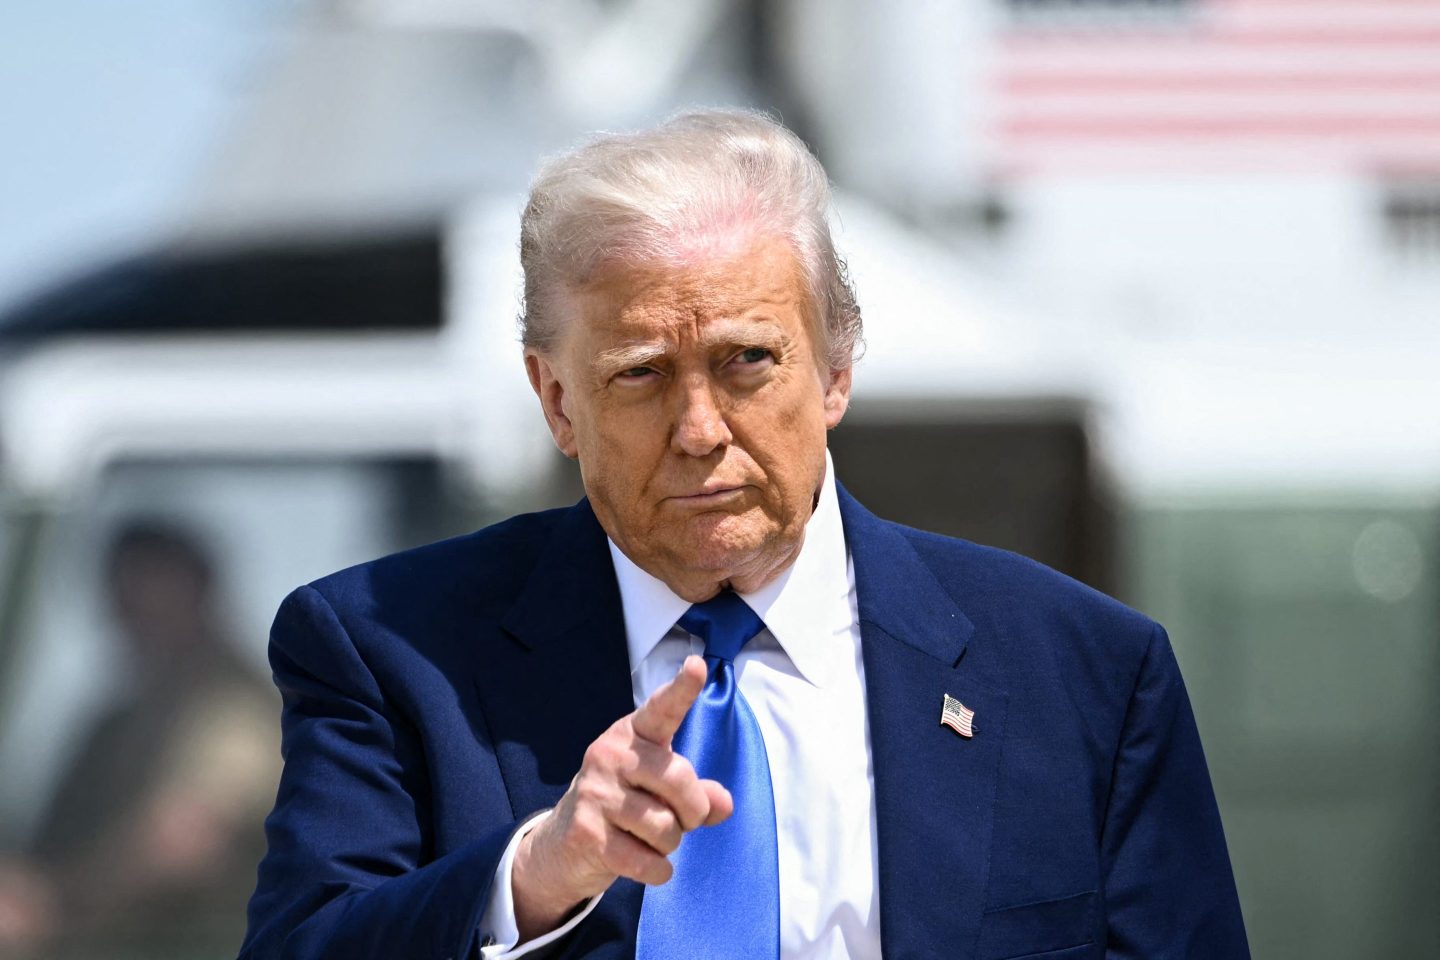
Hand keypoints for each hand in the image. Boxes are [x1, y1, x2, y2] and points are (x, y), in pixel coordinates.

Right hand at [511, 655, 732, 939]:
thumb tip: (723, 803)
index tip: (697, 666)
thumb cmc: (624, 806)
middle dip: (693, 811)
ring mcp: (595, 793)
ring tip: (651, 839)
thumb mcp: (660, 791)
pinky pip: (647, 861)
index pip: (661, 709)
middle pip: (679, 780)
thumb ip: (698, 793)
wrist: (563, 845)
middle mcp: (610, 755)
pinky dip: (657, 871)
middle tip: (682, 821)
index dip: (681, 689)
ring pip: (666, 827)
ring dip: (670, 844)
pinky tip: (647, 865)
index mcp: (631, 735)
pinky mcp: (587, 833)